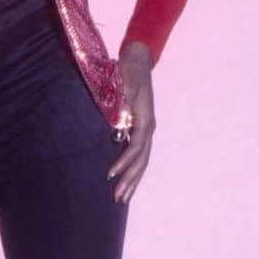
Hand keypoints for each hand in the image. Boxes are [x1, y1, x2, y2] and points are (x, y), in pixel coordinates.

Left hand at [107, 41, 155, 203]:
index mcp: (145, 119)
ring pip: (143, 161)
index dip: (124, 162)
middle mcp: (148, 127)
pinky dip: (133, 168)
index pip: (136, 148)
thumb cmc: (128, 71)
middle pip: (142, 160)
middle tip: (118, 198)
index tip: (110, 174)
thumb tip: (120, 120)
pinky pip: (139, 154)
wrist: (138, 61)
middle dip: (130, 180)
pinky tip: (126, 179)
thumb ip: (123, 100)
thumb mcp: (125, 83)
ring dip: (133, 179)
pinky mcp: (141, 128)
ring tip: (122, 197)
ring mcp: (146, 129)